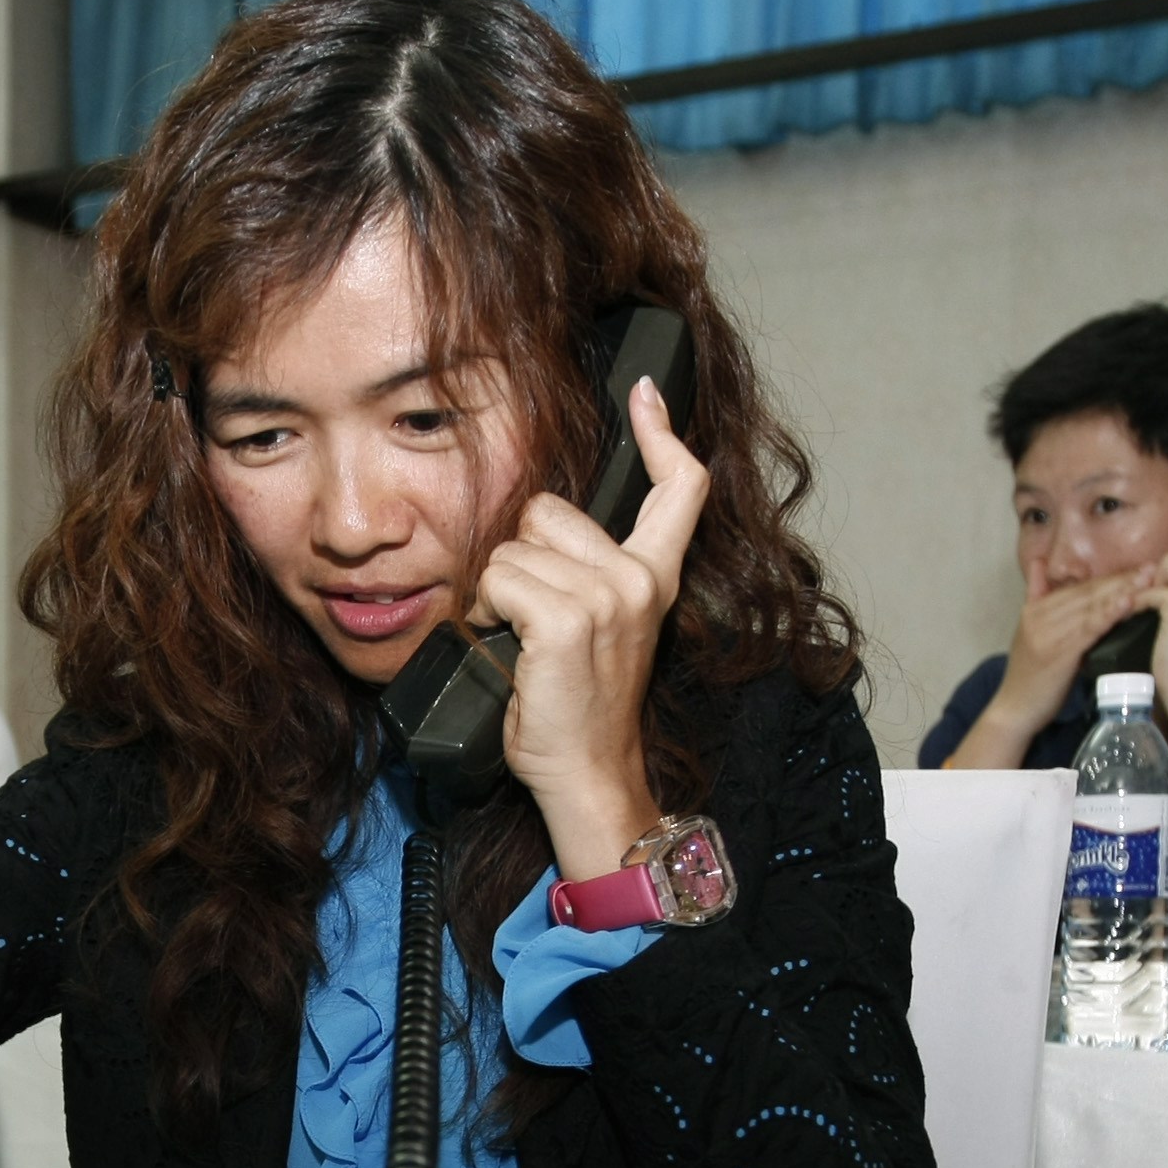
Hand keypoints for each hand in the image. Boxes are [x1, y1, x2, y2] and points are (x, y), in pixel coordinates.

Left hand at [467, 375, 709, 878]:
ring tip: (520, 640)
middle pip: (548, 510)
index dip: (662, 434)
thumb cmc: (579, 708)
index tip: (644, 395)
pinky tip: (508, 646)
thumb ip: (588, 575)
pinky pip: (500, 580)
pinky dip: (488, 612)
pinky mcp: (569, 619)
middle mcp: (640, 579)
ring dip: (499, 591)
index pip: (679, 487)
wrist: (587, 772)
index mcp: (655, 576)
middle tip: (532, 618)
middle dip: (522, 556)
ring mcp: (609, 596)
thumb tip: (538, 530)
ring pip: (514, 547)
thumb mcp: (601, 629)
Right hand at [984, 566, 1162, 743]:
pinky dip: (1109, 613)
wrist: (1013, 711)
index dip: (1109, 577)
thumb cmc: (1028, 678)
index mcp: (1034, 610)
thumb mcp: (1029, 633)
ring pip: (1091, 607)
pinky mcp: (1059, 652)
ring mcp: (1048, 633)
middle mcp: (1039, 616)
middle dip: (1121, 580)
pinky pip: (1089, 628)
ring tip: (1148, 580)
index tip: (1137, 569)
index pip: (1078, 588)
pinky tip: (1128, 602)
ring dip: (1121, 592)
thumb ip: (1036, 598)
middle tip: (1152, 567)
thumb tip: (1039, 563)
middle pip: (1087, 593)